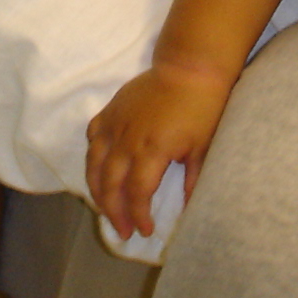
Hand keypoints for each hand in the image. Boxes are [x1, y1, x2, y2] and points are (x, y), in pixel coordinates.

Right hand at [85, 63, 231, 239]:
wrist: (190, 67)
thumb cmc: (202, 108)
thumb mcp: (204, 147)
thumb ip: (194, 181)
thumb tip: (191, 210)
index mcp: (151, 150)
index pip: (137, 193)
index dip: (138, 216)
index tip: (144, 231)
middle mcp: (127, 139)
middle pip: (110, 184)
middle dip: (113, 212)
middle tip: (122, 231)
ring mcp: (115, 123)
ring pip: (94, 163)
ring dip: (97, 190)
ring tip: (106, 208)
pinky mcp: (110, 110)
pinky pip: (93, 136)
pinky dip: (93, 155)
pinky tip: (100, 168)